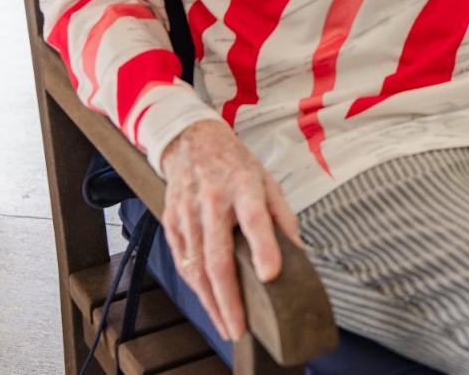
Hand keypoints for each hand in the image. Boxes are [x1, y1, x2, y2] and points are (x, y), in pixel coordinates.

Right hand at [160, 121, 302, 340]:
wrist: (191, 141)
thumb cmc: (234, 164)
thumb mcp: (266, 179)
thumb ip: (282, 216)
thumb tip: (298, 253)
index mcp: (243, 185)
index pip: (255, 218)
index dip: (263, 247)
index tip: (270, 276)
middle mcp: (212, 199)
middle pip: (218, 255)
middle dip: (229, 297)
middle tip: (240, 327)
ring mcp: (187, 212)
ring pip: (196, 266)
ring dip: (211, 301)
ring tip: (226, 325)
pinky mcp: (170, 222)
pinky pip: (182, 262)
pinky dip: (195, 286)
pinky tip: (208, 301)